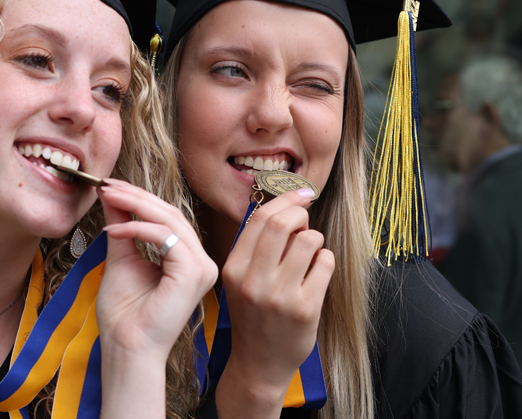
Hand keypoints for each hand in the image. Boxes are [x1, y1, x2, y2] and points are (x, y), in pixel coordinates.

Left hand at [95, 178, 217, 418]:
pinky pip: (167, 238)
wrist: (126, 347)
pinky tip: (114, 228)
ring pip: (170, 221)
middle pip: (170, 214)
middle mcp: (201, 262)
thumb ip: (122, 226)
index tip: (110, 186)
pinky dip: (138, 228)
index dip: (139, 198)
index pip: (167, 218)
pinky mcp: (194, 273)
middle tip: (107, 184)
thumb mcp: (121, 259)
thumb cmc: (124, 314)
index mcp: (187, 260)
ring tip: (107, 197)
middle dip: (136, 196)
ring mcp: (202, 268)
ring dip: (135, 205)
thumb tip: (111, 195)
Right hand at [216, 189, 334, 416]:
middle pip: (282, 223)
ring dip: (315, 239)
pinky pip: (325, 263)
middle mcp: (253, 280)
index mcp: (233, 269)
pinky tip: (317, 272)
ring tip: (310, 253)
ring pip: (308, 240)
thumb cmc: (253, 317)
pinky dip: (326, 260)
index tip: (300, 194)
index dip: (284, 200)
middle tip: (307, 216)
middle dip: (301, 211)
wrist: (258, 364)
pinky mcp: (305, 309)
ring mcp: (279, 295)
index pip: (258, 219)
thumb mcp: (240, 281)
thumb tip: (284, 209)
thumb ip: (255, 249)